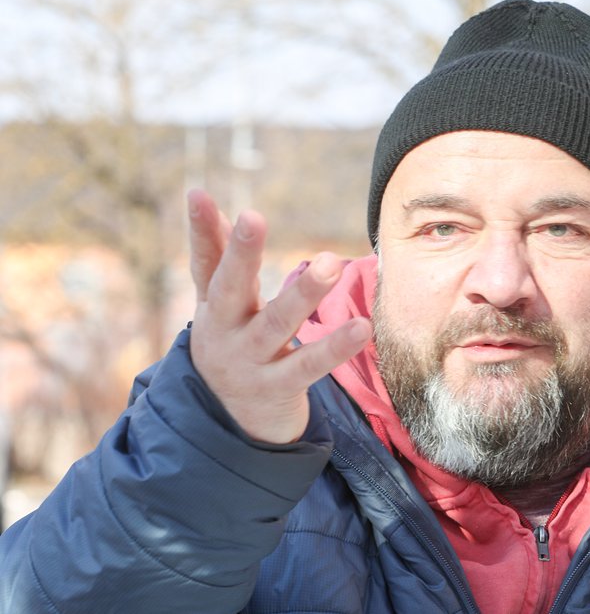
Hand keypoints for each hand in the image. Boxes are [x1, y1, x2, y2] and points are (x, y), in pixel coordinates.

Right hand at [186, 190, 370, 443]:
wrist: (231, 426)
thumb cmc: (231, 347)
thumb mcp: (219, 306)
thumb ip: (216, 256)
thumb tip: (203, 197)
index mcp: (212, 308)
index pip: (204, 263)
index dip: (200, 229)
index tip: (198, 192)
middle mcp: (224, 333)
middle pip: (229, 289)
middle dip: (240, 253)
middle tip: (253, 216)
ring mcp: (250, 363)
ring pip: (275, 324)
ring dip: (303, 293)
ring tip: (332, 262)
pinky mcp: (278, 388)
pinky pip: (309, 366)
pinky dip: (335, 347)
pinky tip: (362, 326)